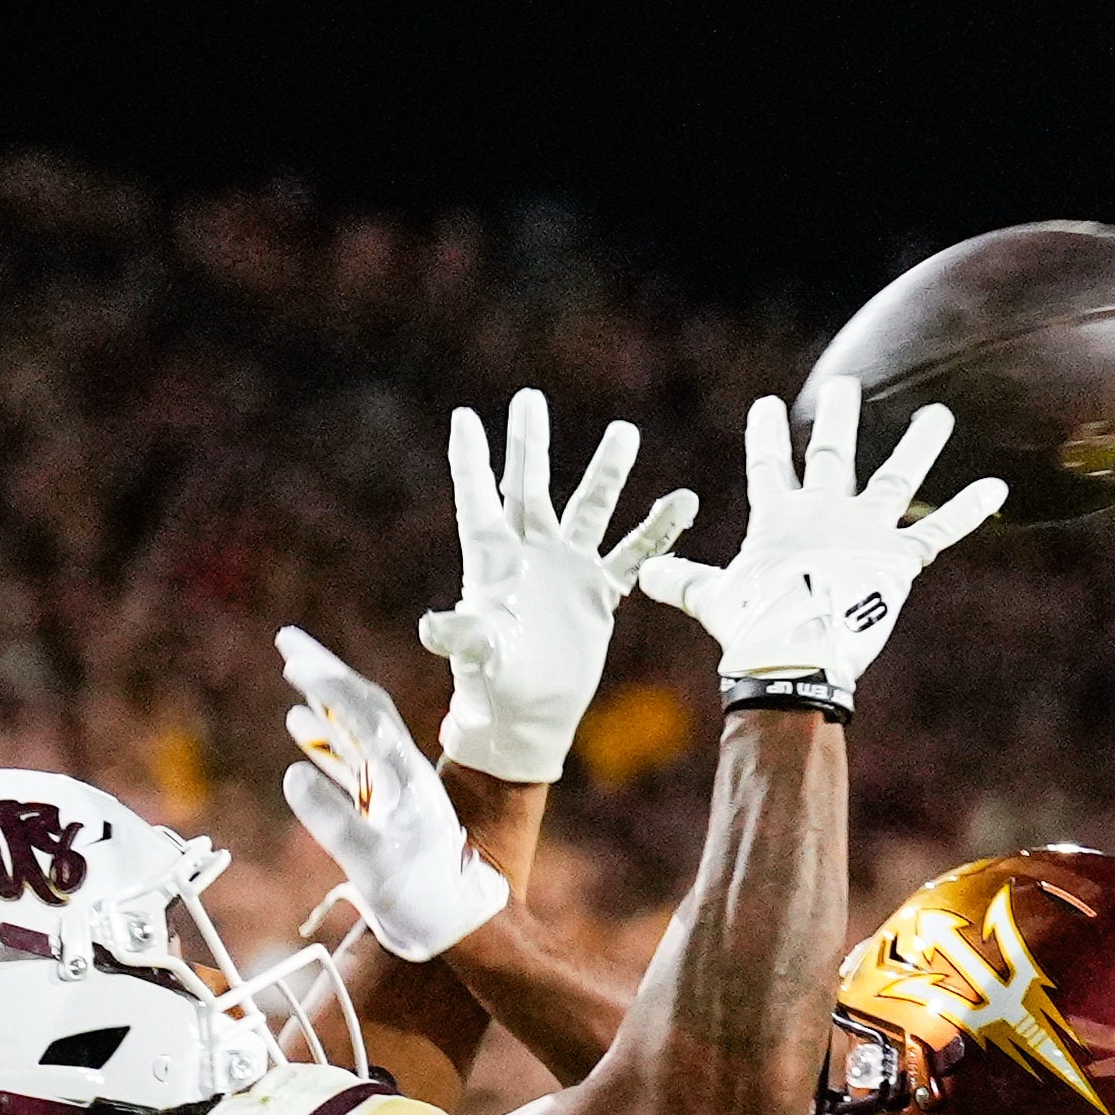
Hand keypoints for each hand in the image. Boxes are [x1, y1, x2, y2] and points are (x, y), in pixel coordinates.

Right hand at [274, 630, 513, 964]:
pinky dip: (325, 739)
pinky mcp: (384, 805)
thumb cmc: (419, 897)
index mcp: (401, 775)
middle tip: (287, 641)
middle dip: (324, 672)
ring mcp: (392, 786)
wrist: (456, 924)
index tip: (292, 654)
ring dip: (323, 699)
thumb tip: (293, 774)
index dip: (327, 680)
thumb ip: (332, 820)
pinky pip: (350, 760)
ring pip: (354, 729)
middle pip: (361, 706)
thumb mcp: (371, 863)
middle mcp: (400, 770)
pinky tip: (301, 729)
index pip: (363, 712)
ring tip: (293, 673)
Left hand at [419, 391, 698, 781]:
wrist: (528, 716)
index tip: (465, 417)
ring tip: (625, 432)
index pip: (479, 500)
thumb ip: (462, 635)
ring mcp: (566, 569)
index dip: (471, 460)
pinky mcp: (598, 593)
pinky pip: (632, 554)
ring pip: (588, 509)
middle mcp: (529, 555)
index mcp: (491, 562)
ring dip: (606, 472)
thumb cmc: (491, 686)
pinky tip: (683, 501)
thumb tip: (431, 627)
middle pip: (530, 487)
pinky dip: (656, 530)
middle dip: (530, 444)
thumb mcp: (477, 657)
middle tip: (530, 399)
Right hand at [635, 378, 1003, 700]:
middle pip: (834, 453)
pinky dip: (970, 509)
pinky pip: (939, 530)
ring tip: (937, 415)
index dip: (768, 435)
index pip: (770, 465)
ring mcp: (866, 532)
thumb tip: (642, 573)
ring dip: (920, 444)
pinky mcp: (899, 560)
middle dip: (840, 416)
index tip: (769, 406)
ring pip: (897, 477)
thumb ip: (681, 580)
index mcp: (779, 517)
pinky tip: (999, 486)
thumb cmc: (751, 628)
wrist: (796, 654)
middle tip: (846, 385)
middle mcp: (825, 511)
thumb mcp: (711, 599)